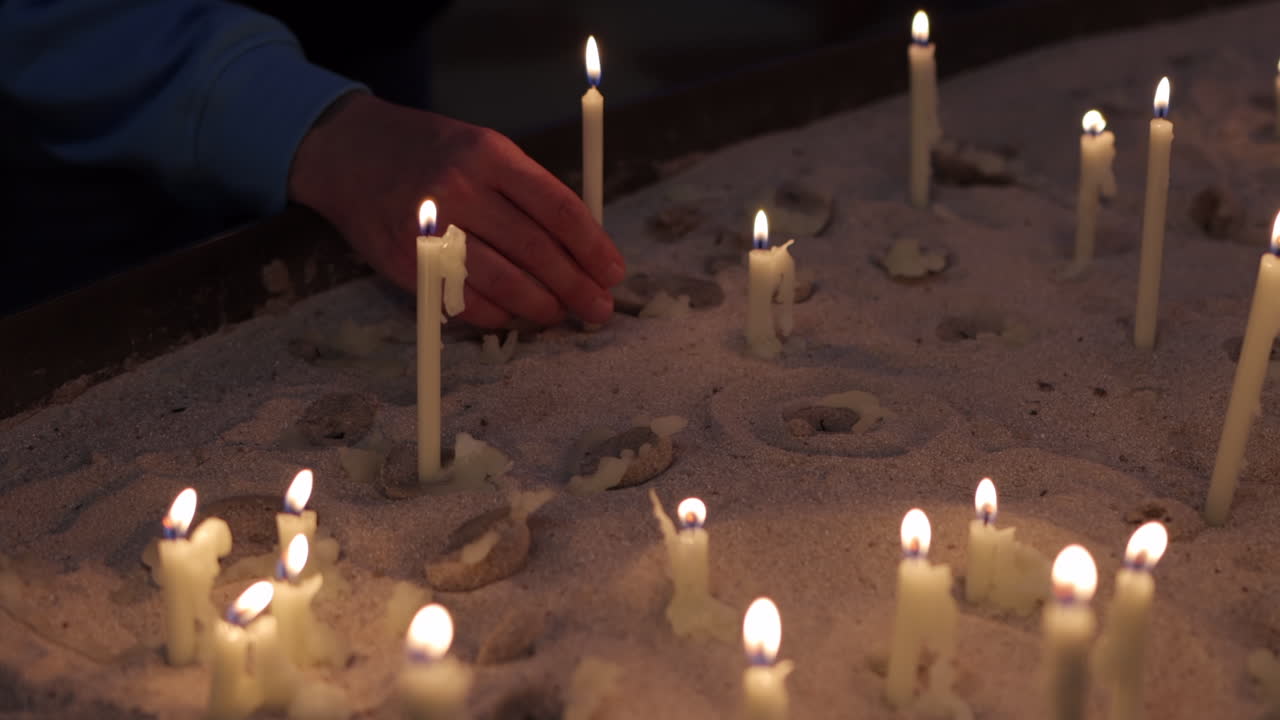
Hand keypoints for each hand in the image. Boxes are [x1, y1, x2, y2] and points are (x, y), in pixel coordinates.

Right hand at [287, 92, 624, 326]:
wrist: (349, 152)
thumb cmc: (433, 154)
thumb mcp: (484, 150)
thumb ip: (529, 193)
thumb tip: (584, 248)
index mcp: (489, 154)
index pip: (557, 207)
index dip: (592, 246)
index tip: (614, 272)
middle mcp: (459, 188)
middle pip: (534, 250)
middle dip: (575, 286)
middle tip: (600, 308)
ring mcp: (429, 228)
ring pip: (502, 281)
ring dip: (540, 306)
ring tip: (560, 314)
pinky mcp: (406, 261)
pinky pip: (464, 301)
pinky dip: (497, 315)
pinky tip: (515, 315)